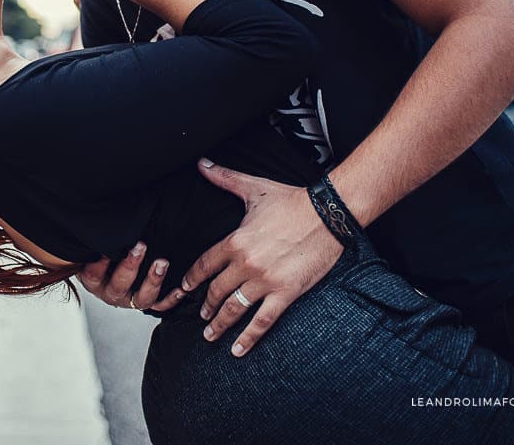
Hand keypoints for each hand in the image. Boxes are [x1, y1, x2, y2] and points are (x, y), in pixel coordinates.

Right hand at [77, 242, 185, 312]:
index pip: (93, 273)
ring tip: (162, 263)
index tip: (108, 247)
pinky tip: (180, 289)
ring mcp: (129, 300)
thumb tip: (94, 220)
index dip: (100, 263)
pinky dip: (171, 299)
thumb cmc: (101, 254)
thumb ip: (96, 240)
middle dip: (130, 266)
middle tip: (140, 247)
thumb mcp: (93, 248)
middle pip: (118, 285)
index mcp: (94, 280)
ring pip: (142, 298)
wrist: (111, 270)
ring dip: (153, 281)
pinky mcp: (146, 302)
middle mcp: (111, 293)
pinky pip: (160, 306)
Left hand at [180, 159, 343, 356]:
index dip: (191, 279)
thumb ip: (224, 178)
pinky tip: (238, 350)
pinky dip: (248, 338)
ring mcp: (265, 280)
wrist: (328, 213)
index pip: (204, 265)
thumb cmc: (291, 199)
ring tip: (210, 334)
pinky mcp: (286, 293)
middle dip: (205, 305)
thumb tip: (201, 163)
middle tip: (200, 315)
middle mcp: (246, 263)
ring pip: (234, 308)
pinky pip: (263, 321)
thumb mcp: (253, 188)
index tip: (185, 289)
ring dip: (220, 324)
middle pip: (216, 290)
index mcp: (235, 240)